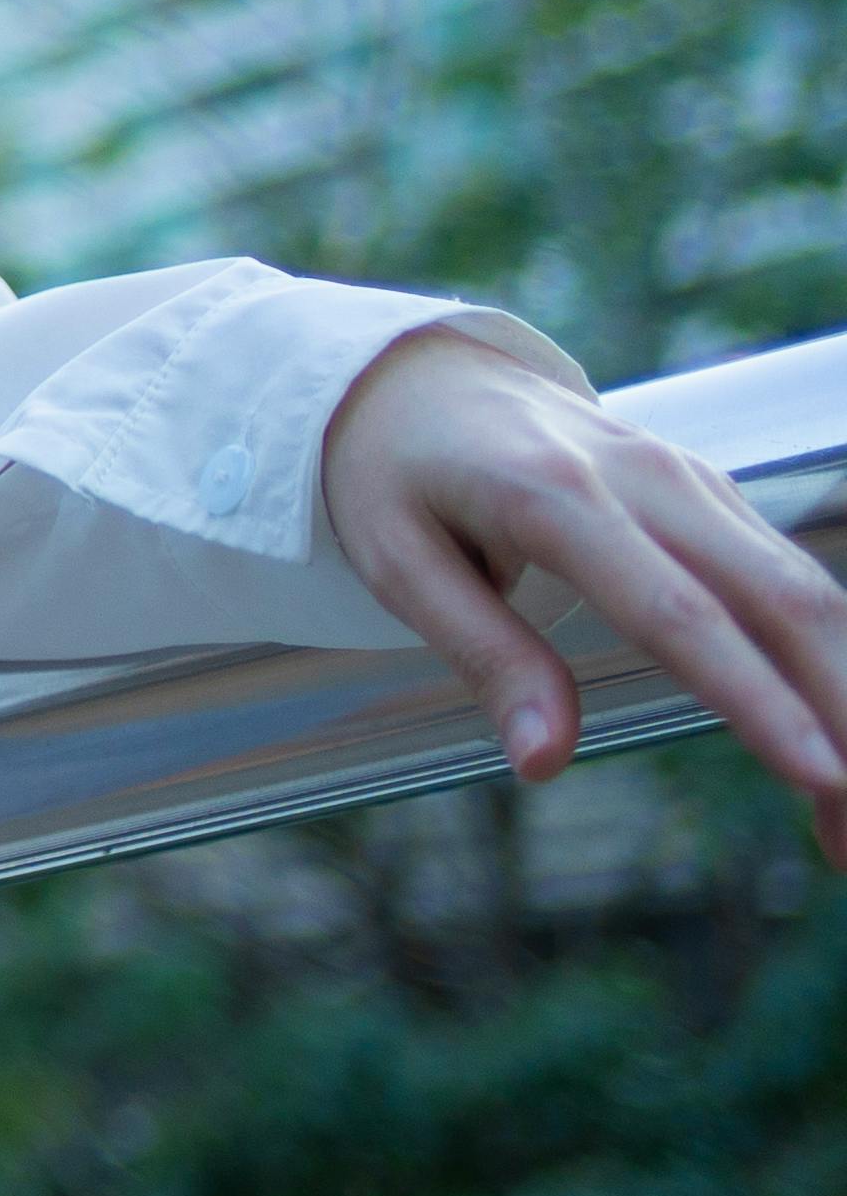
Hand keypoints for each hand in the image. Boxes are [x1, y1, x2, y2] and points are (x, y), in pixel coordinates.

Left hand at [320, 331, 846, 858]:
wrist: (416, 375)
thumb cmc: (395, 473)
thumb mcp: (397, 560)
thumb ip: (483, 655)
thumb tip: (545, 762)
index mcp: (555, 495)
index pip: (679, 613)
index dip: (758, 700)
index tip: (821, 776)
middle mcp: (646, 479)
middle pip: (781, 604)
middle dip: (842, 718)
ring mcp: (691, 481)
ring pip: (806, 593)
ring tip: (846, 820)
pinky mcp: (711, 494)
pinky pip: (790, 581)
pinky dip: (829, 664)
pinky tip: (831, 737)